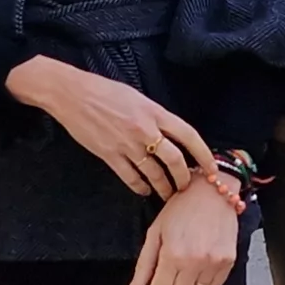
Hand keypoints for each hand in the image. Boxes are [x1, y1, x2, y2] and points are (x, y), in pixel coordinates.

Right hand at [8, 54, 207, 198]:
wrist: (72, 93)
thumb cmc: (104, 91)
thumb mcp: (137, 97)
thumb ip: (155, 116)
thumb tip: (170, 134)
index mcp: (154, 112)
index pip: (188, 135)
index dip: (204, 154)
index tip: (212, 168)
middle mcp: (144, 129)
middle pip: (175, 160)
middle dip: (184, 178)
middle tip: (186, 186)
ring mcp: (126, 144)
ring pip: (154, 174)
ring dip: (164, 187)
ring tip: (167, 194)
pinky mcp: (109, 155)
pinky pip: (131, 178)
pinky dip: (140, 187)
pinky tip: (144, 190)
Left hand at [128, 179, 241, 284]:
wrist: (213, 191)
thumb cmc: (182, 206)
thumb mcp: (155, 231)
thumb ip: (144, 264)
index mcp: (173, 255)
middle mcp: (195, 263)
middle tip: (162, 280)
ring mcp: (214, 264)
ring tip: (181, 270)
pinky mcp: (228, 262)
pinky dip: (202, 284)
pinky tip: (197, 268)